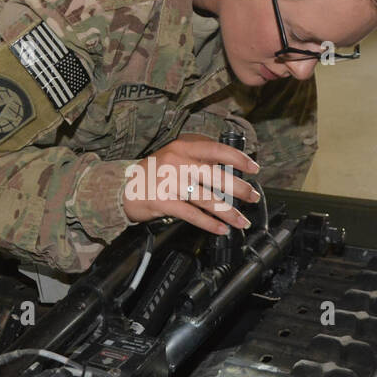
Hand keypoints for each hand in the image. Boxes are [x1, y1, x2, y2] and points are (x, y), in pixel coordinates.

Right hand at [121, 133, 260, 235]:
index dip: (238, 159)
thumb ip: (197, 158)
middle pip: (216, 176)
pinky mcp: (163, 202)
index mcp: (182, 147)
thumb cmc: (153, 173)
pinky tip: (221, 229)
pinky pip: (192, 215)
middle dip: (239, 189)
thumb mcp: (173, 156)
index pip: (216, 150)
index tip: (254, 168)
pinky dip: (210, 224)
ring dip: (229, 212)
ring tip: (241, 221)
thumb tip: (229, 168)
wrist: (122, 188)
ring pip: (207, 199)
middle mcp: (176, 162)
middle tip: (254, 197)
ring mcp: (169, 182)